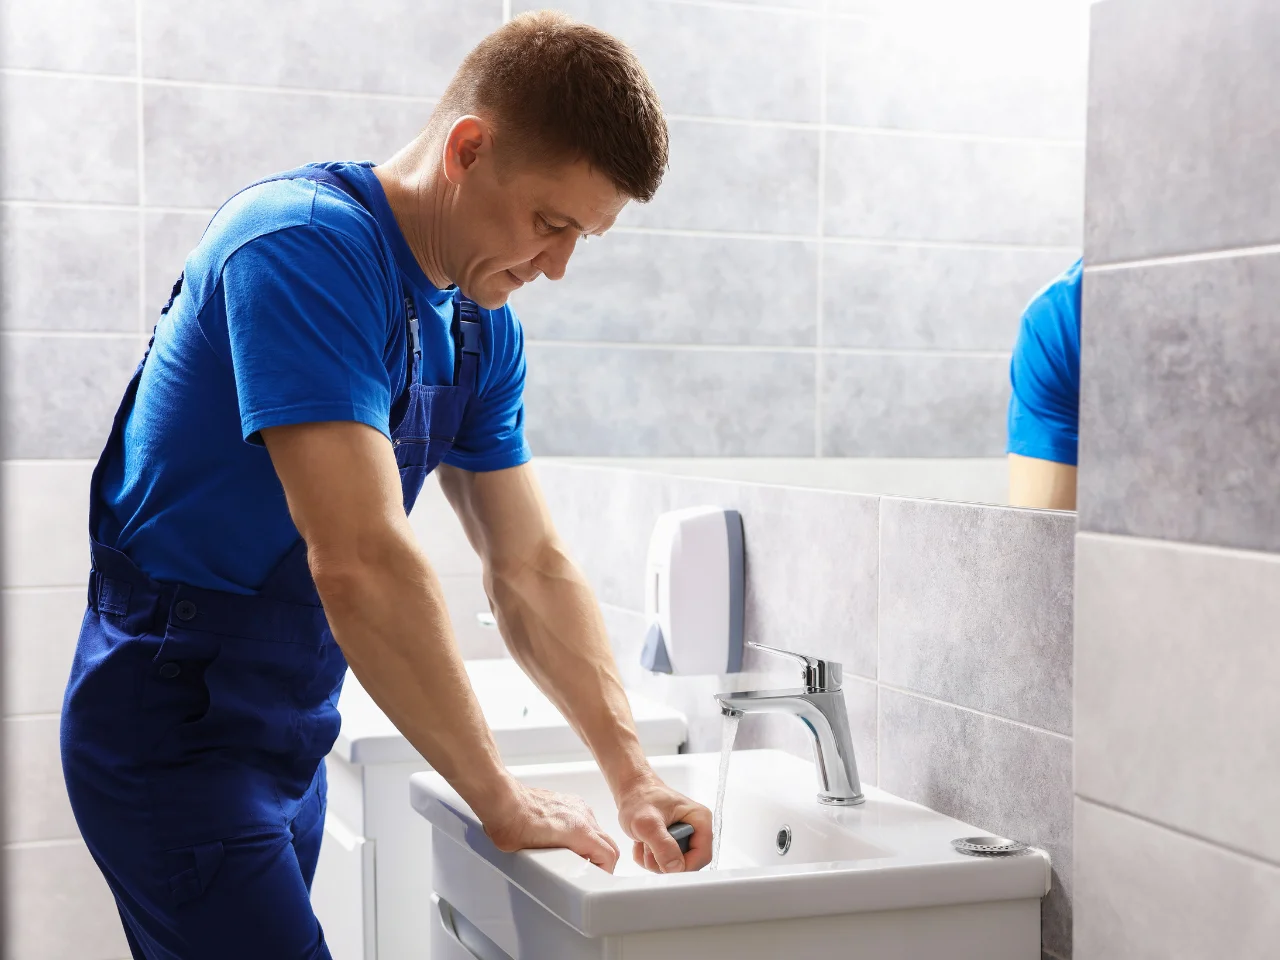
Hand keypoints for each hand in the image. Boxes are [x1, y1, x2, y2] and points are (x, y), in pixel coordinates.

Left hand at [481, 780, 620, 872]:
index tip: (597, 878)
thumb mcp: (536, 861)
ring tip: (575, 856)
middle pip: (607, 842)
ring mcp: (576, 805)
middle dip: (601, 859)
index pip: (609, 854)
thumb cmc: (513, 828)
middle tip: (588, 871)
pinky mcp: (567, 799)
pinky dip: (582, 830)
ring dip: (592, 843)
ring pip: (596, 829)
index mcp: (580, 832)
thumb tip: (561, 877)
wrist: (503, 801)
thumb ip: (558, 867)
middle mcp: (582, 816)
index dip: (606, 871)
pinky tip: (565, 838)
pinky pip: (584, 818)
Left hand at [615, 773, 713, 873]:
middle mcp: (696, 829)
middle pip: (688, 863)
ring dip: (654, 860)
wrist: (631, 790)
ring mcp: (685, 836)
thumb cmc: (640, 797)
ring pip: (674, 865)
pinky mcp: (673, 843)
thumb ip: (663, 845)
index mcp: (700, 820)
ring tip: (644, 840)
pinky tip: (643, 842)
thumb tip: (675, 868)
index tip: (665, 866)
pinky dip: (650, 858)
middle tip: (648, 845)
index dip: (684, 866)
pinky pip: (665, 863)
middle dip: (664, 861)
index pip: (702, 855)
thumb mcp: (648, 822)